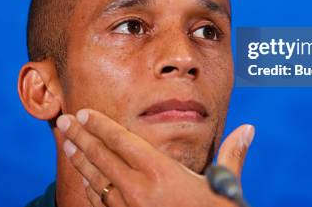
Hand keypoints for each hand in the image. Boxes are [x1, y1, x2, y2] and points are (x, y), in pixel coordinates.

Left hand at [56, 109, 254, 206]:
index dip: (100, 125)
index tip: (84, 113)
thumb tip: (248, 129)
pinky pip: (102, 204)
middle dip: (80, 137)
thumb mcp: (226, 188)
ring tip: (68, 145)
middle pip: (102, 157)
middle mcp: (139, 190)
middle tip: (63, 121)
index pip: (123, 141)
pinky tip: (86, 180)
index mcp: (161, 173)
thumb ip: (232, 156)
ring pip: (98, 180)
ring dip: (81, 160)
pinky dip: (91, 189)